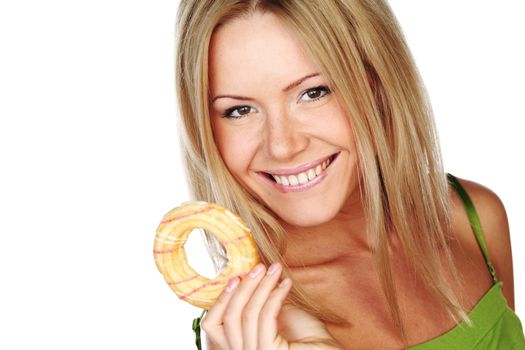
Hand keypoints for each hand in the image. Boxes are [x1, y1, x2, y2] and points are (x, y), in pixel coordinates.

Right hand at [201, 263, 341, 349]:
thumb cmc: (305, 337)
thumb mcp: (275, 314)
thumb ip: (258, 301)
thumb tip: (249, 274)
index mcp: (238, 346)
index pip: (211, 326)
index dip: (221, 299)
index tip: (236, 277)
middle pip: (227, 317)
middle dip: (243, 287)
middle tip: (259, 267)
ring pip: (246, 314)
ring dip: (261, 286)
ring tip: (275, 270)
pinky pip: (265, 316)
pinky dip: (275, 295)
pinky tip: (286, 283)